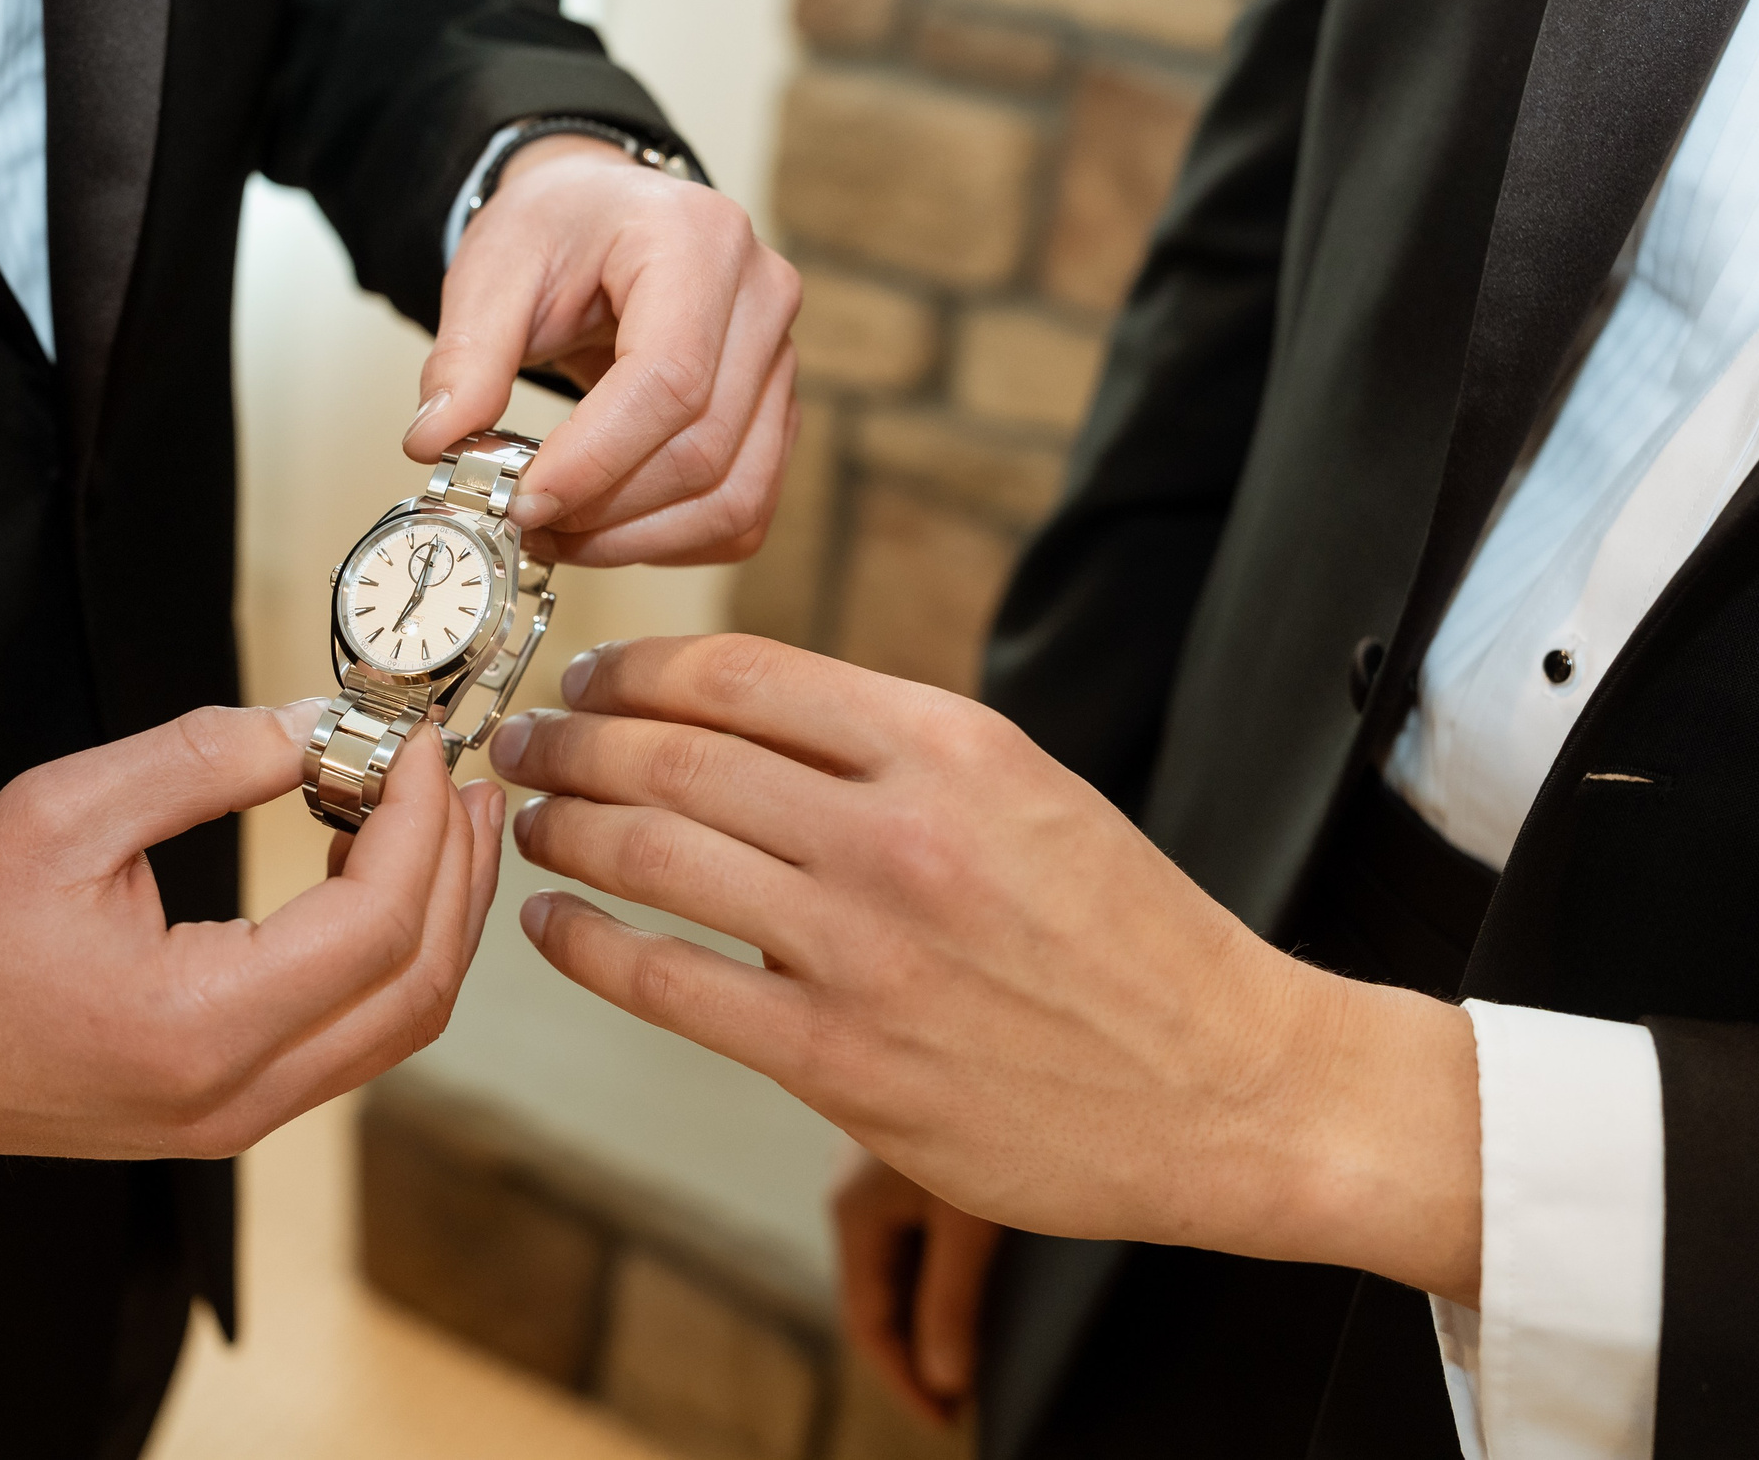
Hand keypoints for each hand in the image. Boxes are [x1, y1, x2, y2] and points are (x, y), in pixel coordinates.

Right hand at [0, 705, 503, 1161]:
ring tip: (436, 818)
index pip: (375, 924)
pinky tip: (371, 879)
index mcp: (198, 1025)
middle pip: (416, 985)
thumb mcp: (62, 812)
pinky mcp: (230, 1111)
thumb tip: (317, 725)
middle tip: (458, 776)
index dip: (416, 822)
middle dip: (456, 870)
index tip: (413, 742)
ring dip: (436, 917)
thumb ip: (203, 760)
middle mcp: (236, 1095)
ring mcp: (238, 1119)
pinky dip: (388, 956)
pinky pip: (353, 1039)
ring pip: (398, 1023)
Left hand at [409, 136, 801, 566]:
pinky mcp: (774, 414)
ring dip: (637, 540)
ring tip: (557, 533)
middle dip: (605, 509)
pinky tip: (607, 530)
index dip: (595, 459)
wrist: (603, 217)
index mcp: (699, 241)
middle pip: (703, 448)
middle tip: (522, 519)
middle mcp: (761, 299)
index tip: (522, 500)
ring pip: (732, 496)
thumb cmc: (560, 226)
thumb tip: (436, 442)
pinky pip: (743, 512)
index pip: (667, 378)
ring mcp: (781, 361)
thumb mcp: (494, 266)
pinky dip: (672, 542)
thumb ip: (466, 354)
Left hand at [488, 636, 1482, 1302]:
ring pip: (657, 854)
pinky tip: (555, 923)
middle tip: (524, 739)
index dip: (637, 669)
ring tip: (529, 817)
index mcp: (949, 745)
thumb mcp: (1028, 790)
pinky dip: (588, 943)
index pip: (741, 674)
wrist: (1234, 1088)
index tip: (591, 677)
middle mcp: (898, 833)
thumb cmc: (1128, 936)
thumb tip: (741, 725)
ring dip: (567, 825)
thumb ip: (891, 751)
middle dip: (574, 737)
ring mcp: (865, 950)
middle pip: (677, 754)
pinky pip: (669, 983)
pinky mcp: (843, 1062)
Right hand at [834, 1147, 1000, 1425]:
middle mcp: (850, 1193)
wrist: (974, 1022)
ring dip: (922, 1312)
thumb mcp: (968, 1223)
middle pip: (873, 1294)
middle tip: (959, 1399)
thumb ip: (951, 1302)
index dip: (903, 1380)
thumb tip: (945, 1380)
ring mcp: (871, 1172)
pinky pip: (905, 1231)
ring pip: (890, 1262)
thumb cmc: (974, 1120)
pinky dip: (929, 1273)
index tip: (944, 1419)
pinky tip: (962, 1283)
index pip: (866, 1322)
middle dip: (913, 1352)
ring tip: (966, 1353)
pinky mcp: (899, 1159)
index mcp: (853, 1214)